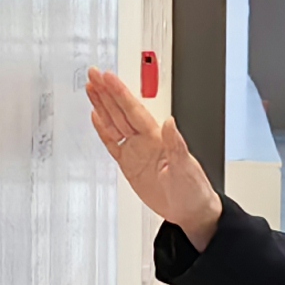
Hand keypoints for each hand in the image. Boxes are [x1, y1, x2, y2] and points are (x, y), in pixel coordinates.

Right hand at [84, 66, 221, 241]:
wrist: (190, 211)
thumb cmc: (193, 190)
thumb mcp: (186, 168)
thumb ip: (176, 144)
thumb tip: (169, 122)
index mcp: (157, 138)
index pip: (134, 110)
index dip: (120, 94)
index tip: (108, 78)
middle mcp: (145, 140)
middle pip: (121, 111)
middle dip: (107, 92)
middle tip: (94, 74)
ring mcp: (136, 151)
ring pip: (114, 123)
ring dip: (102, 106)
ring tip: (91, 88)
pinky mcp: (130, 164)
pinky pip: (113, 143)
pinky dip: (103, 130)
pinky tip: (96, 116)